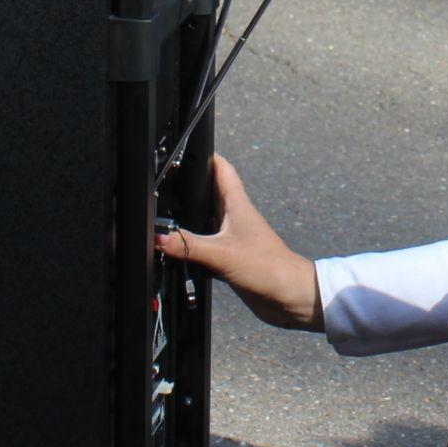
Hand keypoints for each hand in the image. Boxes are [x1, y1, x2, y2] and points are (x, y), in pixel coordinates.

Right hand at [158, 153, 322, 330]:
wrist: (289, 296)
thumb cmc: (268, 267)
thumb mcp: (222, 254)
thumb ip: (189, 245)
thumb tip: (158, 237)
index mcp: (237, 205)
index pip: (221, 169)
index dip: (205, 156)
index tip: (184, 150)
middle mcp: (234, 217)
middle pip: (209, 193)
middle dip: (188, 188)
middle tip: (164, 183)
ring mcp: (232, 237)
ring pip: (205, 220)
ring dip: (188, 219)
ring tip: (164, 216)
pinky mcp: (230, 257)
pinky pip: (205, 246)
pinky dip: (191, 246)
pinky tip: (177, 251)